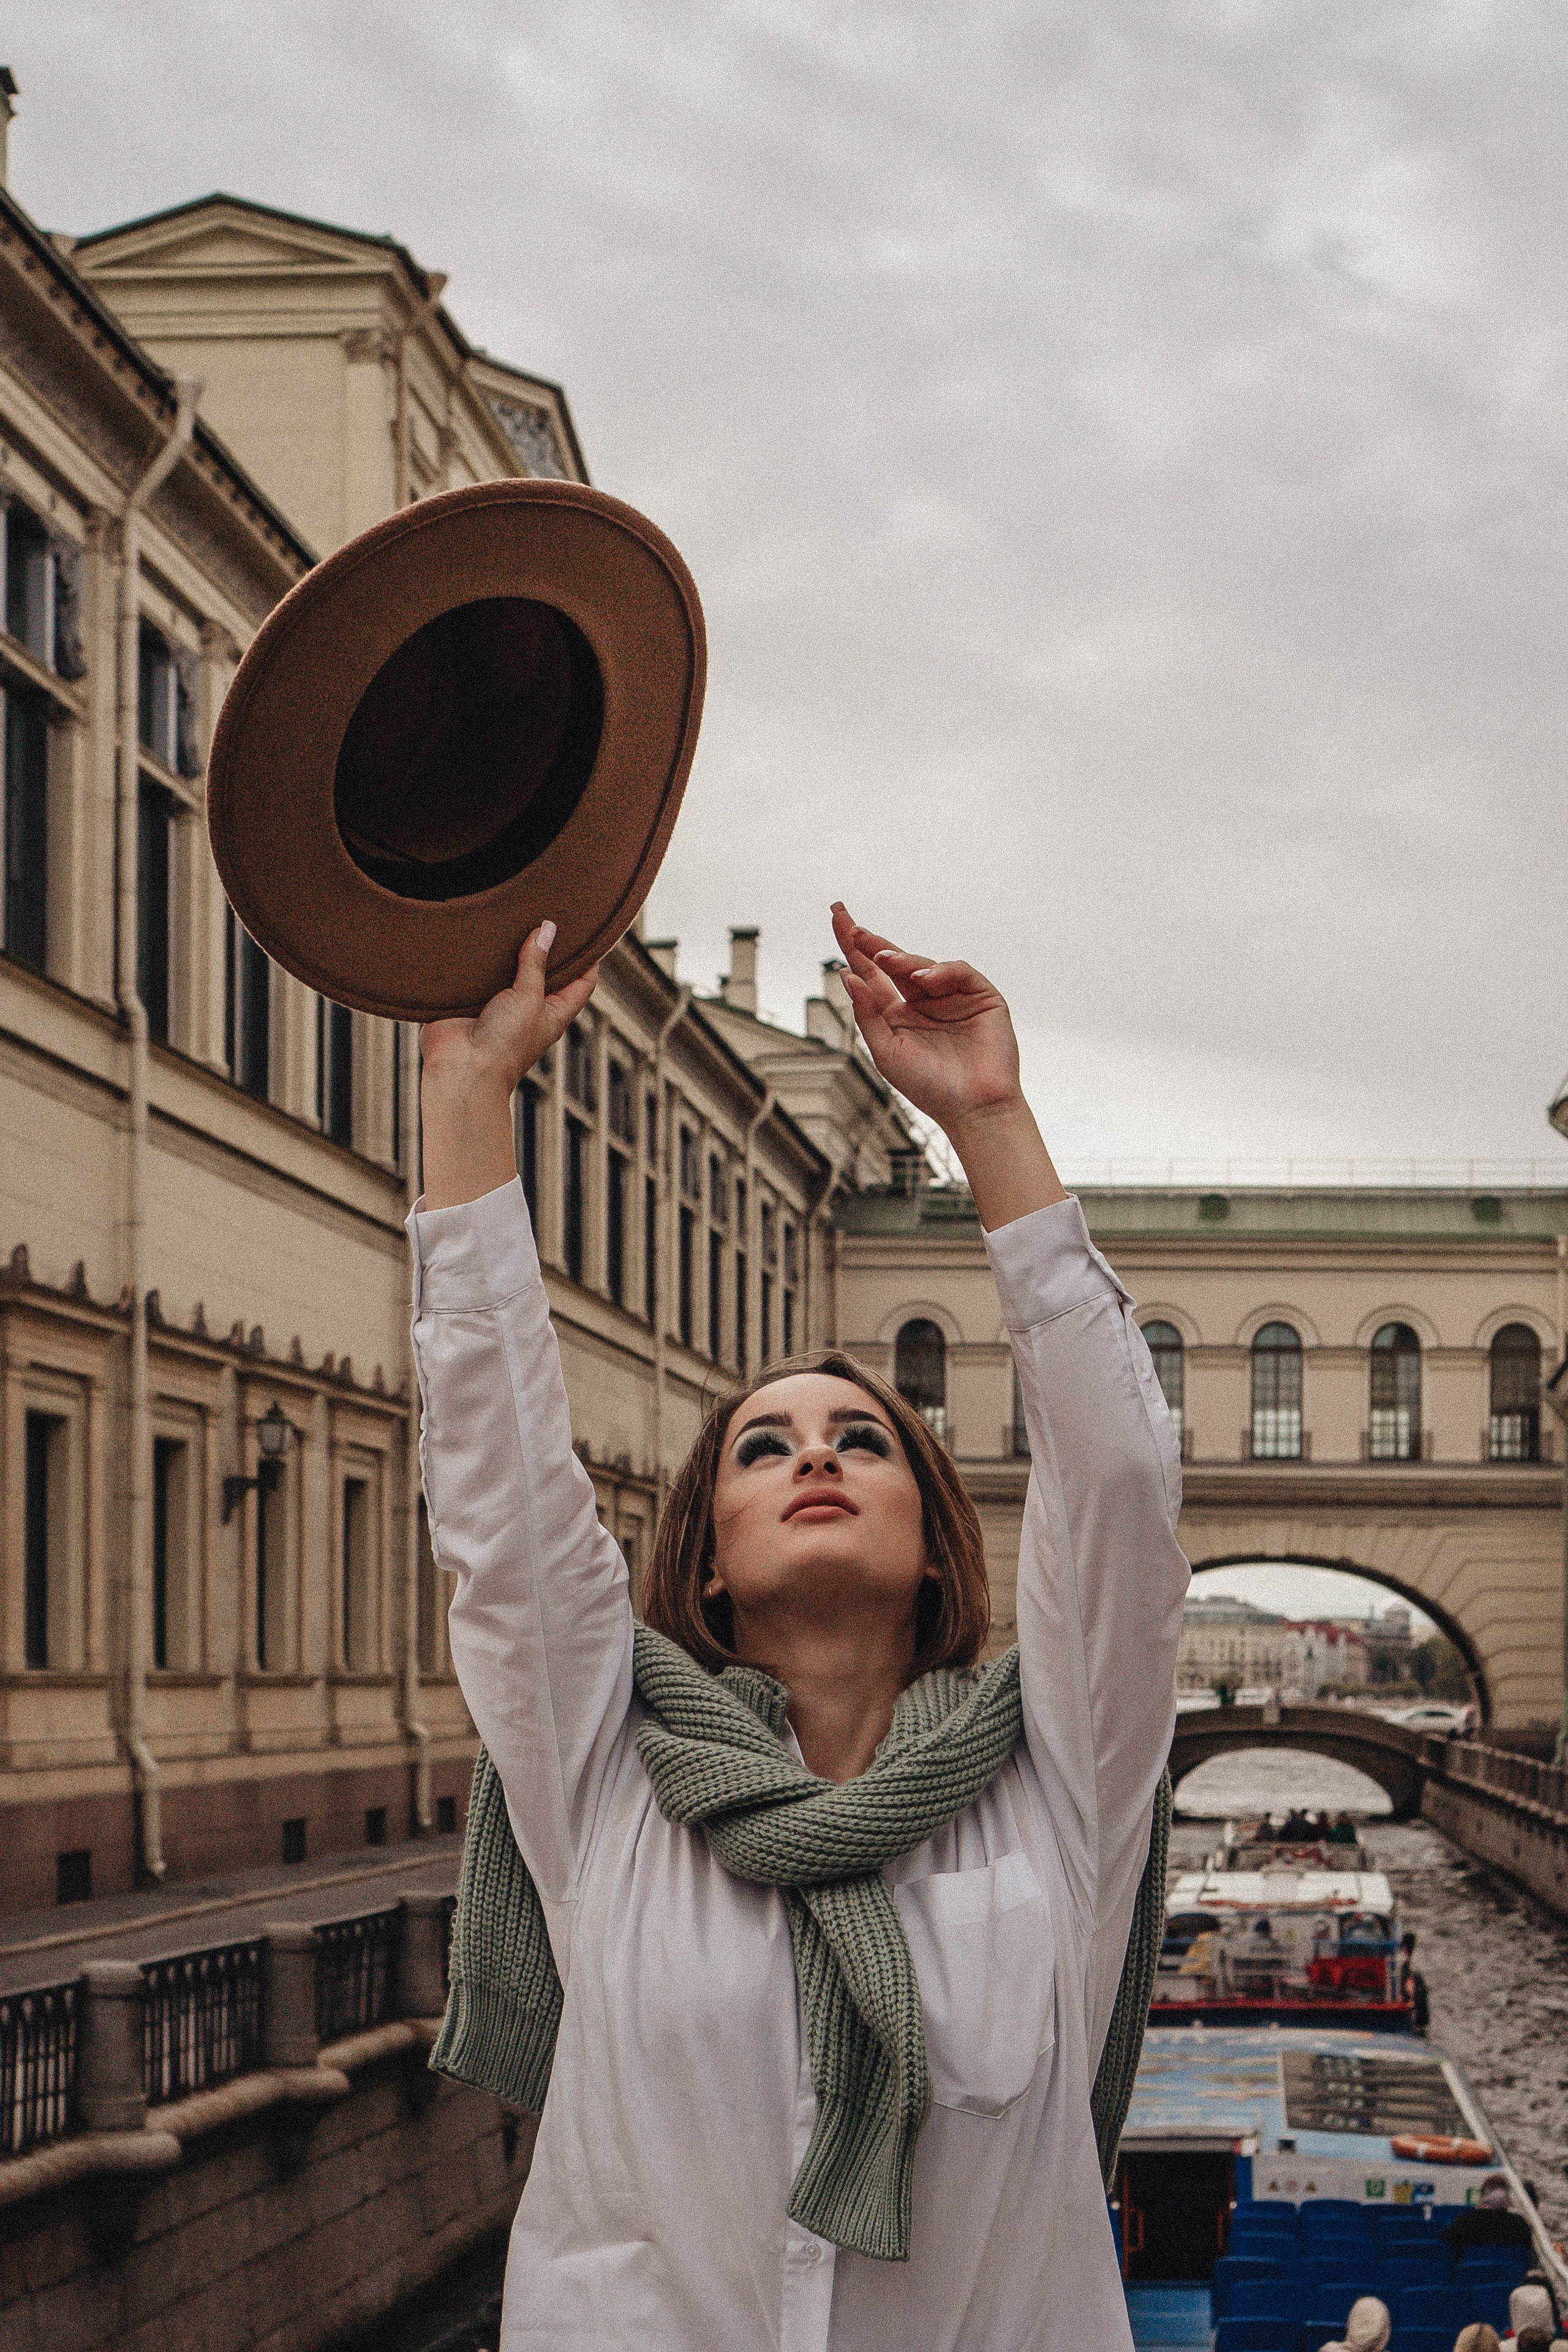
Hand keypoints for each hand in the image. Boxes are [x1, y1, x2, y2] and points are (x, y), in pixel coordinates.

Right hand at [422, 923, 598, 1099]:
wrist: (459, 1070)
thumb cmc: (504, 1046)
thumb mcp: (529, 999)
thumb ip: (536, 964)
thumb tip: (547, 929)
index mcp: (555, 1011)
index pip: (582, 981)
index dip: (589, 956)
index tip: (587, 928)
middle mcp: (529, 1007)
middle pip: (546, 970)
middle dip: (545, 944)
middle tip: (545, 911)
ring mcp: (499, 1003)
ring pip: (510, 968)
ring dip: (509, 947)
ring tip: (512, 914)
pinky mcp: (471, 1000)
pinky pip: (479, 973)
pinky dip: (481, 956)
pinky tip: (480, 932)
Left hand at [830, 904, 1022, 1136]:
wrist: (973, 1109)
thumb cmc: (929, 1087)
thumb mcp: (886, 1051)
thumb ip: (867, 1013)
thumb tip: (846, 974)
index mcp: (897, 1014)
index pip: (871, 974)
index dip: (854, 948)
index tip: (837, 918)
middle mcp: (923, 1001)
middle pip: (893, 961)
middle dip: (871, 941)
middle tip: (849, 924)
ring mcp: (952, 996)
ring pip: (923, 964)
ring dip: (902, 958)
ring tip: (885, 959)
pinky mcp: (981, 996)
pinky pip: (959, 972)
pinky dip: (941, 970)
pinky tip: (923, 978)